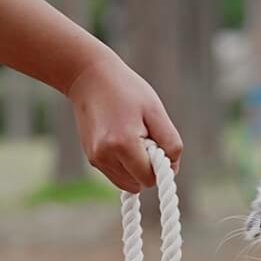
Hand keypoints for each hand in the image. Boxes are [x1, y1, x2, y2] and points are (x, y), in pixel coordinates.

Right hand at [66, 51, 182, 192]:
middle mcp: (106, 156)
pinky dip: (125, 165)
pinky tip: (121, 141)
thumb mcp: (156, 111)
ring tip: (131, 138)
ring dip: (135, 168)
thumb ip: (171, 143)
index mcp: (123, 145)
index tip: (156, 144)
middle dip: (146, 168)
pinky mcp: (92, 159)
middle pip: (139, 184)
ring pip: (128, 184)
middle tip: (143, 138)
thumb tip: (172, 169)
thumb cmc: (127, 90)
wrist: (88, 76)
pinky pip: (117, 175)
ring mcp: (96, 160)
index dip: (159, 165)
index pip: (149, 178)